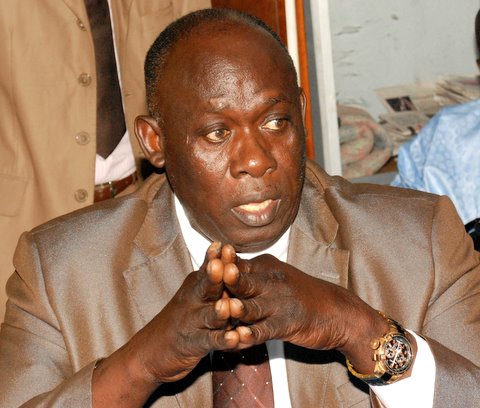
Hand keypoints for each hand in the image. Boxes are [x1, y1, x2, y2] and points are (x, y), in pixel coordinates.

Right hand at [93, 242, 240, 406]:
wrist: (149, 351)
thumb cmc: (180, 317)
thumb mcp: (193, 292)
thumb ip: (210, 277)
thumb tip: (228, 252)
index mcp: (195, 286)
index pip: (207, 269)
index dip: (215, 258)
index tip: (222, 245)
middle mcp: (193, 301)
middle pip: (206, 287)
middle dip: (215, 276)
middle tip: (221, 265)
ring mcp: (193, 323)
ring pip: (209, 315)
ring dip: (219, 311)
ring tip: (227, 306)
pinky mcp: (195, 345)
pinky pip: (210, 341)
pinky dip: (223, 340)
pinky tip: (234, 339)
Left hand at [224, 253, 388, 370]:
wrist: (337, 311)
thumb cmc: (302, 293)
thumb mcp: (278, 275)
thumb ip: (253, 272)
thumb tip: (226, 267)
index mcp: (267, 267)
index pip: (238, 264)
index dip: (218, 267)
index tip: (202, 266)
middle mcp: (272, 282)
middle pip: (243, 281)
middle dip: (225, 280)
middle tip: (209, 277)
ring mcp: (280, 303)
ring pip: (253, 305)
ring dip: (238, 308)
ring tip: (224, 309)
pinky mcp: (287, 324)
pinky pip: (267, 329)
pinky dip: (253, 334)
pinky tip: (241, 339)